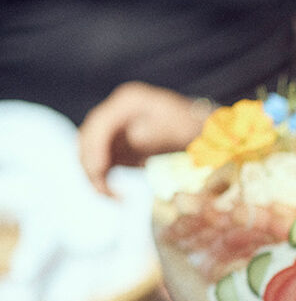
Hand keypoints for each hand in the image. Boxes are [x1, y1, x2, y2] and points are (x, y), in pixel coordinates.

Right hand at [78, 82, 207, 196]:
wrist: (201, 132)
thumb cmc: (192, 128)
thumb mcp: (176, 129)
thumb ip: (151, 134)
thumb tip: (131, 140)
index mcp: (128, 102)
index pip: (100, 124)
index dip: (95, 148)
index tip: (98, 171)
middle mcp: (115, 113)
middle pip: (88, 139)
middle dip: (92, 166)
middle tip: (106, 192)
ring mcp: (113, 130)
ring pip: (89, 153)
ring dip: (95, 177)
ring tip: (114, 198)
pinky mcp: (116, 147)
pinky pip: (101, 164)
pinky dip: (103, 180)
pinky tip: (117, 196)